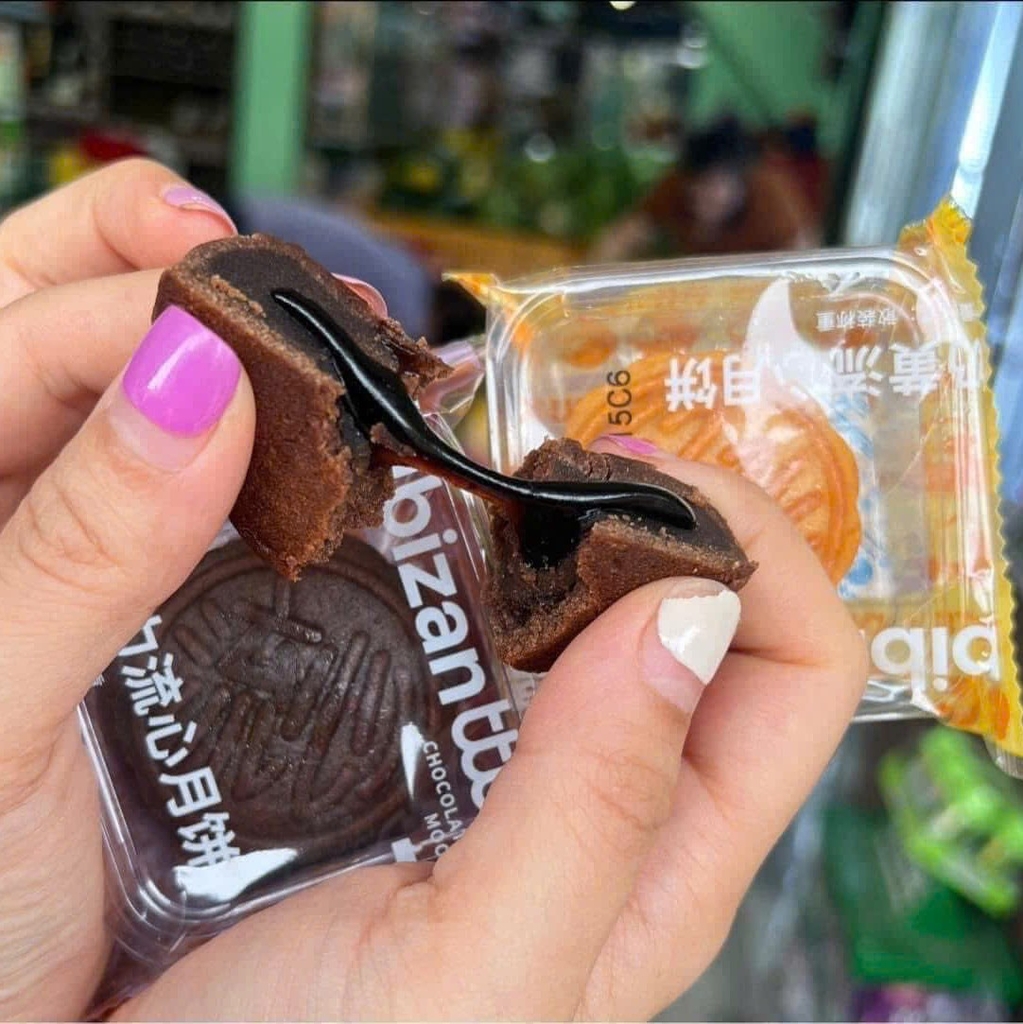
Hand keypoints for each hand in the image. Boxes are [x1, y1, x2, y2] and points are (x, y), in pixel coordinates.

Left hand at [0, 159, 252, 1018]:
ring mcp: (67, 532)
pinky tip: (313, 439)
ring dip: (217, 337)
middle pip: (50, 307)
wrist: (18, 997)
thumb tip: (195, 378)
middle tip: (268, 268)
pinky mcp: (136, 580)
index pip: (14, 333)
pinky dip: (257, 442)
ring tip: (306, 322)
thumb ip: (80, 542)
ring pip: (129, 387)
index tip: (248, 300)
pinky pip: (194, 480)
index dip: (133, 301)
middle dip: (162, 266)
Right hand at [120, 437, 866, 1020]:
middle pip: (714, 623)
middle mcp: (615, 799)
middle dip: (668, 515)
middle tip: (563, 453)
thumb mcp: (481, 966)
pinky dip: (486, 564)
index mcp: (667, 855)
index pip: (799, 672)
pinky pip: (494, 633)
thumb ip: (599, 804)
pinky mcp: (436, 746)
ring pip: (599, 617)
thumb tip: (690, 604)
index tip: (645, 478)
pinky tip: (424, 534)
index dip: (756, 551)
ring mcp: (523, 767)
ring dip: (573, 532)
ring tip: (495, 474)